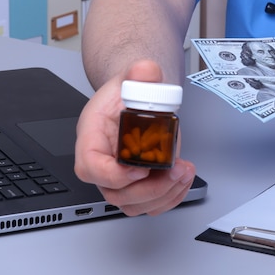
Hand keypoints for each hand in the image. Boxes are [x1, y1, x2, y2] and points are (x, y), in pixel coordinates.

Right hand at [74, 60, 195, 215]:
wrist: (136, 101)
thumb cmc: (125, 96)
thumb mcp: (132, 79)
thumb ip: (140, 73)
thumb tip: (146, 69)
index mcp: (92, 138)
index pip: (90, 167)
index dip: (113, 174)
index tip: (140, 170)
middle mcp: (102, 163)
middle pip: (115, 193)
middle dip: (149, 189)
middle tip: (173, 171)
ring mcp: (120, 179)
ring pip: (134, 205)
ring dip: (163, 195)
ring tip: (183, 172)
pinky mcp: (138, 185)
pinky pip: (149, 205)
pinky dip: (170, 198)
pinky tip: (183, 179)